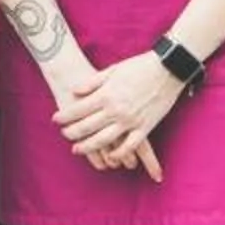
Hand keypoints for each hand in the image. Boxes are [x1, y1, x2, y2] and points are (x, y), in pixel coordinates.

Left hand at [52, 59, 167, 182]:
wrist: (168, 69)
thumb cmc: (139, 66)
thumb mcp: (112, 70)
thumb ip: (92, 83)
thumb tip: (75, 91)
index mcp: (106, 94)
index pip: (78, 109)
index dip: (65, 116)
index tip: (56, 120)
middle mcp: (116, 110)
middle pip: (87, 127)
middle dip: (72, 133)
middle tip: (64, 135)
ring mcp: (130, 120)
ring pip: (104, 140)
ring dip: (88, 147)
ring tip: (77, 149)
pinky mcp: (145, 127)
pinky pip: (130, 146)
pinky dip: (119, 154)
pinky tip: (111, 158)